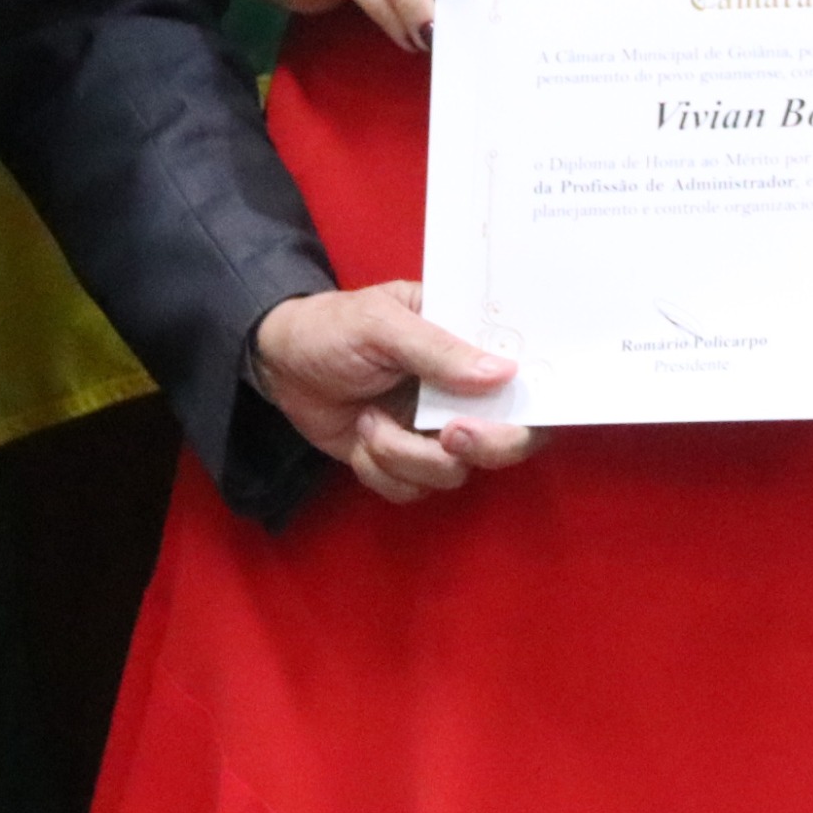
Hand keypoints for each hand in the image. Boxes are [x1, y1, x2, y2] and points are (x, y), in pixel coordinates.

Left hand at [251, 282, 541, 502]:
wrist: (277, 362)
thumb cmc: (334, 326)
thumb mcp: (382, 323)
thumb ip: (439, 349)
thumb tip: (505, 374)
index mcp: (469, 342)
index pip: (527, 376)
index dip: (536, 404)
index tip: (516, 416)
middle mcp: (462, 391)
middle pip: (508, 438)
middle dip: (482, 446)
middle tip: (449, 435)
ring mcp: (433, 430)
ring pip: (454, 473)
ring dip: (407, 456)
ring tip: (368, 422)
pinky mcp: (402, 460)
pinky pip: (412, 489)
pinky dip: (381, 470)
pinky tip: (359, 435)